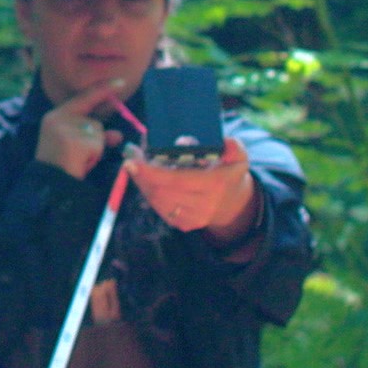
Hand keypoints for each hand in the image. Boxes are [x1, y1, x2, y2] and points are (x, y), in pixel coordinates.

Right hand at [33, 80, 123, 179]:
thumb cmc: (63, 166)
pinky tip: (80, 163)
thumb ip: (96, 135)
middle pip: (95, 122)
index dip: (103, 89)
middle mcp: (59, 118)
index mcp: (55, 115)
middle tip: (80, 157)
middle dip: (96, 140)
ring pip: (98, 133)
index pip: (84, 98)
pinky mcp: (75, 140)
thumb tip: (118, 135)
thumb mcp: (79, 146)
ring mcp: (66, 128)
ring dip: (95, 150)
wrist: (49, 186)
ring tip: (78, 161)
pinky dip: (94, 156)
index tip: (121, 81)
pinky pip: (98, 144)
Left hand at [126, 138, 258, 237]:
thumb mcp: (237, 156)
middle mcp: (204, 205)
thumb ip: (232, 146)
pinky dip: (149, 193)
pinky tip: (146, 180)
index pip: (177, 180)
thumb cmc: (230, 173)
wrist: (233, 205)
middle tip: (130, 156)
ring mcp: (193, 218)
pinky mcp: (184, 225)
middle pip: (162, 191)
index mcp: (215, 184)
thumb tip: (213, 142)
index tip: (133, 159)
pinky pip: (160, 209)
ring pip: (157, 201)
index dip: (151, 171)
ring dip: (142, 183)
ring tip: (135, 166)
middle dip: (141, 174)